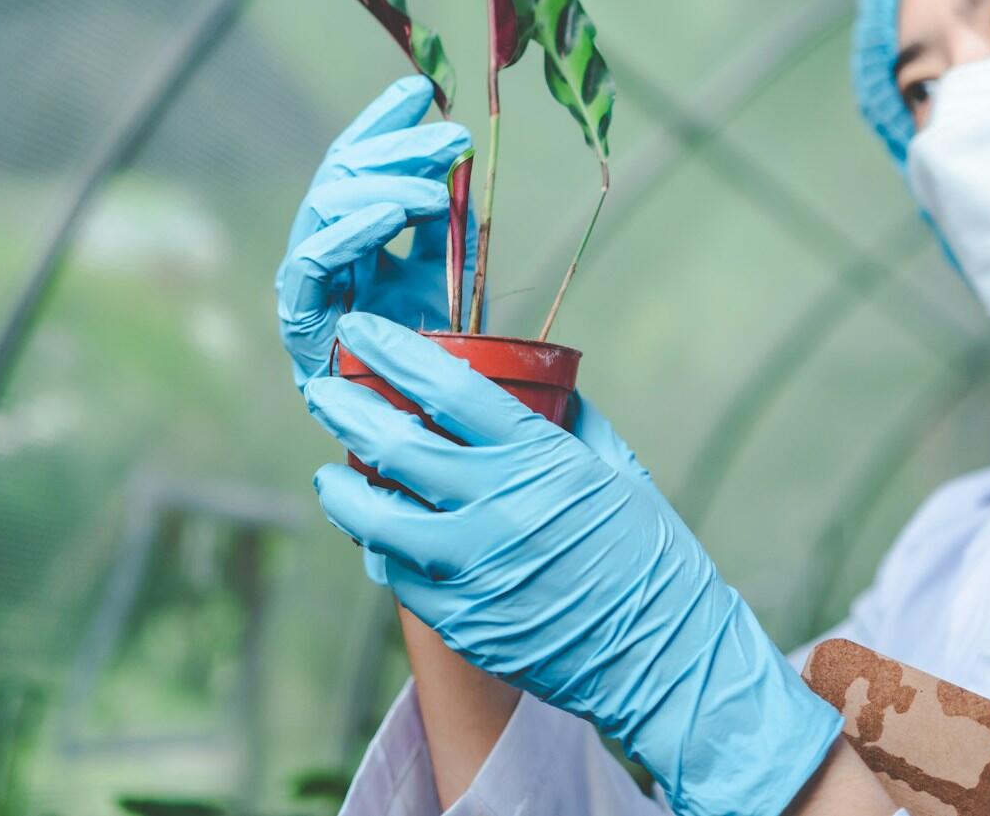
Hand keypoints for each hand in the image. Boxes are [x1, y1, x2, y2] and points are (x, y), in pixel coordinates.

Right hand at [275, 75, 474, 389]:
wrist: (418, 432)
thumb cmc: (429, 359)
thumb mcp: (447, 276)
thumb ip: (444, 224)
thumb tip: (456, 160)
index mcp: (352, 239)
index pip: (356, 164)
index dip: (380, 123)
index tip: (419, 89)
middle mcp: (322, 255)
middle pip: (341, 176)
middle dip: (395, 147)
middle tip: (453, 138)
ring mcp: (306, 286)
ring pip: (324, 207)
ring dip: (383, 186)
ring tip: (437, 191)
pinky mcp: (299, 322)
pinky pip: (311, 263)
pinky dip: (351, 232)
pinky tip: (393, 214)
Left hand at [303, 312, 843, 815]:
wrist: (668, 658)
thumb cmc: (652, 557)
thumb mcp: (619, 470)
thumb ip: (571, 423)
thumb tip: (542, 386)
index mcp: (539, 458)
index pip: (448, 388)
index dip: (394, 353)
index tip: (361, 332)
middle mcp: (498, 508)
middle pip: (395, 445)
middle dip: (345, 409)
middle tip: (321, 391)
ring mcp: (474, 569)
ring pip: (375, 519)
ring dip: (342, 490)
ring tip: (331, 474)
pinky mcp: (463, 622)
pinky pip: (398, 576)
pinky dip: (380, 549)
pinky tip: (375, 535)